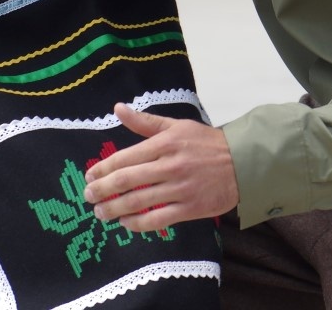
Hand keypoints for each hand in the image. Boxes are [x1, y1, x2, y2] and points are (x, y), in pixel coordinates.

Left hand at [83, 105, 238, 231]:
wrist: (243, 163)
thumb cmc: (206, 143)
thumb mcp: (177, 126)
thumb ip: (145, 121)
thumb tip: (118, 108)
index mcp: (165, 143)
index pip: (125, 157)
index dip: (103, 168)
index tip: (89, 175)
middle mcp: (170, 165)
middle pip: (127, 180)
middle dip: (102, 190)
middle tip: (88, 196)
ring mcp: (180, 188)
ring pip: (138, 202)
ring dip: (114, 208)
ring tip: (100, 212)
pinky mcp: (189, 208)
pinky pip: (157, 219)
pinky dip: (137, 224)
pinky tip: (125, 223)